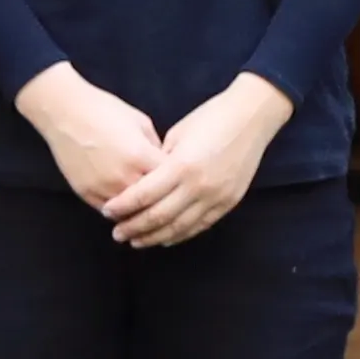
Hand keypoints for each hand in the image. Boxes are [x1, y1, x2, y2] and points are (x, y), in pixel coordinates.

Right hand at [14, 64, 165, 210]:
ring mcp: (104, 188)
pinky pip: (110, 212)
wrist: (65, 111)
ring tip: (148, 210)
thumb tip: (164, 166)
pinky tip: (126, 207)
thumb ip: (155, 147)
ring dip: (140, 212)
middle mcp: (124, 177)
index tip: (180, 183)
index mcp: (141, 156)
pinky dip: (120, 212)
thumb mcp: (140, 122)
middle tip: (168, 202)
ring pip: (131, 214)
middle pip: (153, 202)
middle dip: (161, 201)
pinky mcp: (87, 194)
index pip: (170, 181)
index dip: (177, 182)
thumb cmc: (105, 110)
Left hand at [100, 76, 292, 248]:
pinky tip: (165, 238)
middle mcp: (198, 186)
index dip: (123, 206)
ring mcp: (216, 197)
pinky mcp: (228, 203)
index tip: (107, 211)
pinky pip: (200, 226)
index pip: (144, 195)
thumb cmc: (210, 118)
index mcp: (181, 166)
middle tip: (117, 232)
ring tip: (136, 241)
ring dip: (154, 237)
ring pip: (179, 227)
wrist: (252, 117)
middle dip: (134, 227)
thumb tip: (143, 182)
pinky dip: (180, 234)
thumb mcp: (178, 135)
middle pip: (158, 217)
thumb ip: (160, 162)